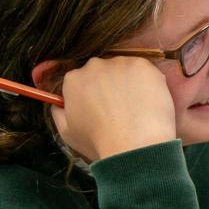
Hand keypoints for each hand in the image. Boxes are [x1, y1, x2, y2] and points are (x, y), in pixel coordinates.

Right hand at [50, 57, 176, 161]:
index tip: (101, 107)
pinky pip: (145, 71)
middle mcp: (94, 66)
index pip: (80, 80)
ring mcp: (120, 64)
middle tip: (121, 109)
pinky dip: (148, 83)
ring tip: (137, 108)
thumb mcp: (67, 132)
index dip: (91, 94)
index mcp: (73, 80)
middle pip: (102, 72)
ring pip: (124, 69)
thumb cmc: (99, 142)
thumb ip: (59, 112)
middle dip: (110, 86)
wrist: (134, 144)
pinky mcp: (143, 66)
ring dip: (129, 83)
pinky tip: (149, 101)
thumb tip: (59, 103)